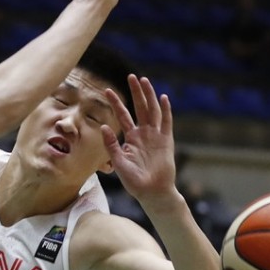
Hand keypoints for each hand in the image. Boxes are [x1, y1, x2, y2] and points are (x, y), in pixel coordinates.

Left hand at [101, 75, 176, 202]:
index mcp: (131, 138)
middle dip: (135, 92)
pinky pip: (166, 123)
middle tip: (131, 76)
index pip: (123, 116)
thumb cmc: (134, 181)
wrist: (152, 192)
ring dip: (149, 96)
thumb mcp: (118, 161)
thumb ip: (111, 144)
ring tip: (144, 81)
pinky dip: (165, 110)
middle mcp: (144, 134)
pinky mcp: (167, 141)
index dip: (115, 103)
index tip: (106, 90)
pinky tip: (163, 98)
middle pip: (139, 107)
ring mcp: (156, 136)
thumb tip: (103, 126)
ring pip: (153, 111)